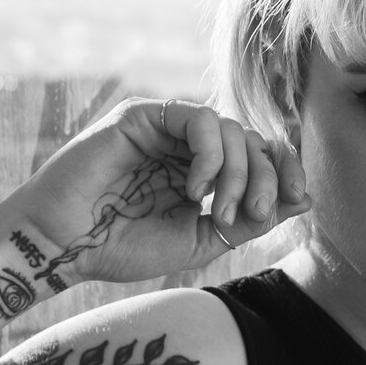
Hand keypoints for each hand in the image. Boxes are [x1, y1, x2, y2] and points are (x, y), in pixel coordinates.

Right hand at [3, 98, 310, 287]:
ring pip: (231, 128)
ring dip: (238, 171)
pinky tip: (195, 187)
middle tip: (250, 214)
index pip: (260, 155)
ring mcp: (165, 129)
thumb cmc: (120, 247)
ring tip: (216, 210)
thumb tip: (303, 200)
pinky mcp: (143, 116)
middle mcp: (187, 146)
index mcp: (201, 172)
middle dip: (264, 177)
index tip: (296, 199)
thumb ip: (248, 220)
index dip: (285, 170)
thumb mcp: (199, 240)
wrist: (61, 247)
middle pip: (252, 140)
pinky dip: (211, 153)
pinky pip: (199, 118)